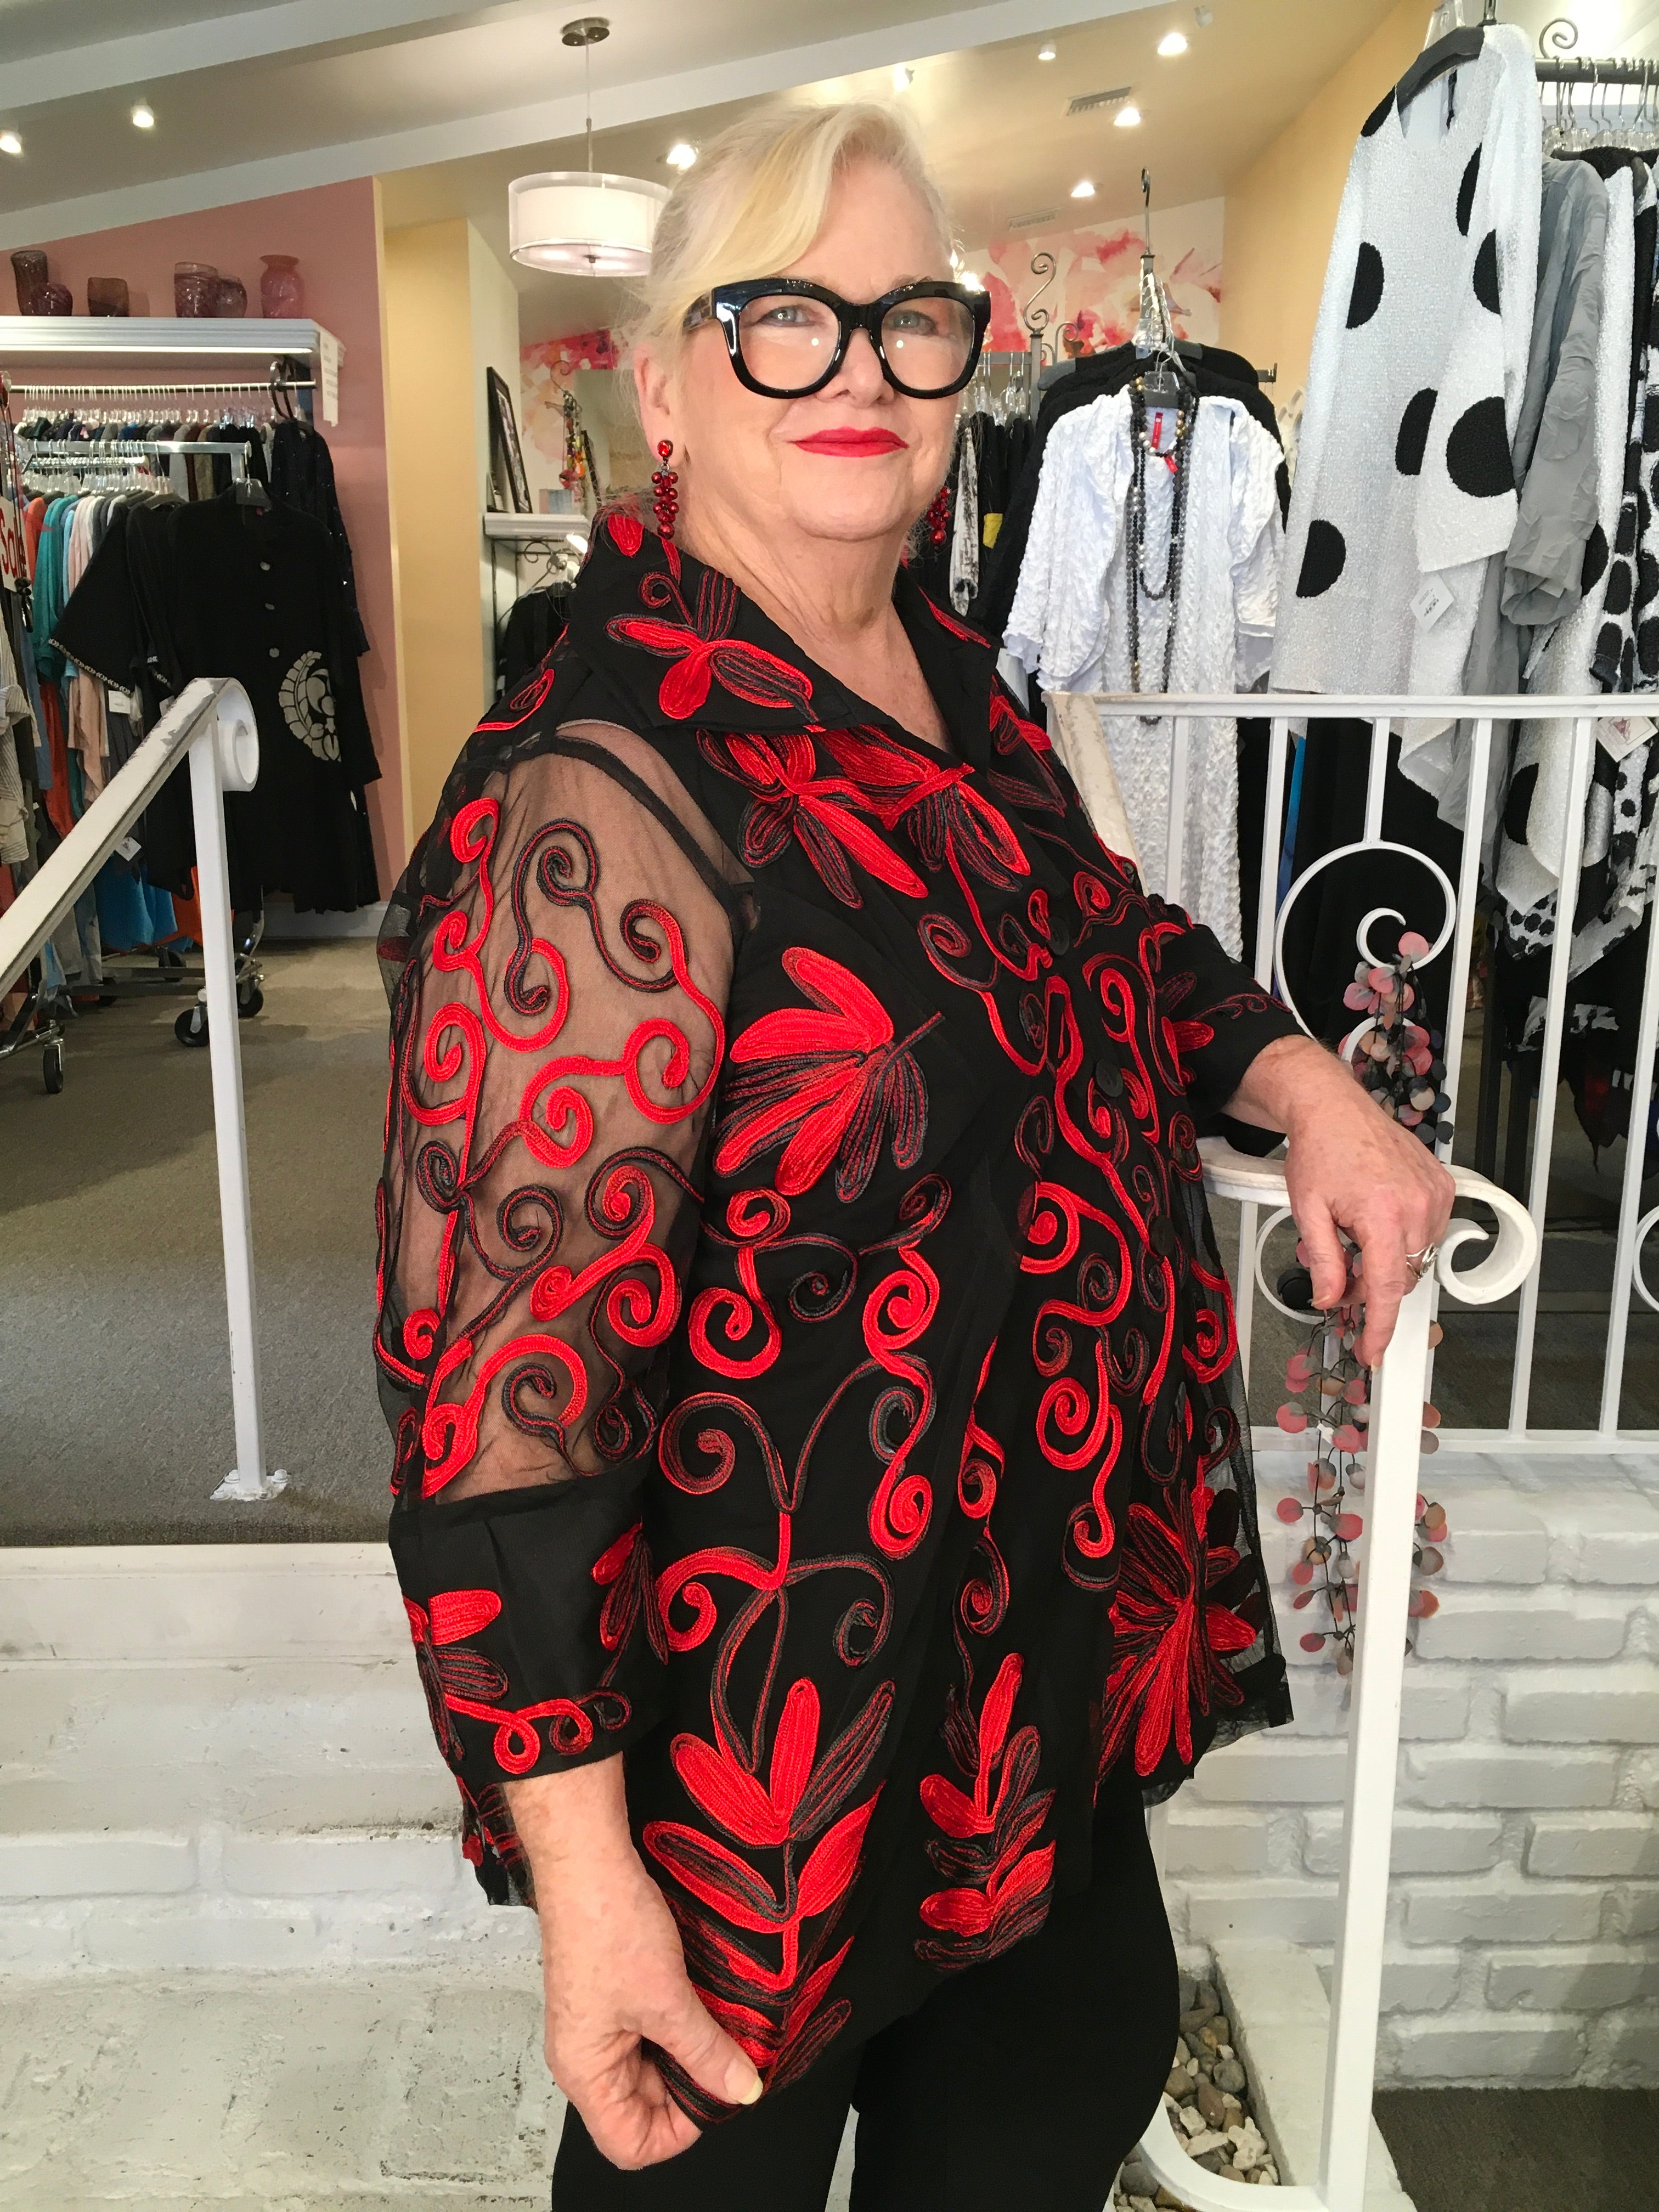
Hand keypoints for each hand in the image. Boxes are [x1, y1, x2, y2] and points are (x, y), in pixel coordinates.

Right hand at [506, 1759, 761, 2168]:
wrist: (588, 1858)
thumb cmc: (607, 1925)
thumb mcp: (667, 2000)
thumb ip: (706, 2052)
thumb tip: (742, 2090)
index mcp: (585, 2072)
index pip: (630, 2143)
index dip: (679, 2131)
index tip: (719, 2095)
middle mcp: (586, 2055)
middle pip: (642, 2107)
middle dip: (690, 2086)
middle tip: (732, 2057)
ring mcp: (598, 2023)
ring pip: (650, 2065)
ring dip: (688, 2051)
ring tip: (721, 2024)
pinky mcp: (612, 1993)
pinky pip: (649, 2029)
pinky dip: (679, 2023)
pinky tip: (704, 2000)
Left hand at [1226, 1035, 1455, 1365]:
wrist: (1334, 1108)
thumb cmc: (1320, 1150)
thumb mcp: (1308, 1211)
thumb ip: (1322, 1261)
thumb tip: (1330, 1299)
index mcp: (1383, 1214)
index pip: (1388, 1289)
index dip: (1381, 1327)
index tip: (1374, 1352)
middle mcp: (1418, 1205)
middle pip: (1400, 1277)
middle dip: (1370, 1286)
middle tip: (1340, 1273)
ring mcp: (1435, 1195)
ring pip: (1415, 1258)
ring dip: (1386, 1260)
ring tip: (1355, 1234)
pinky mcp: (1442, 1186)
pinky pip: (1428, 1232)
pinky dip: (1402, 1237)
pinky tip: (1376, 1218)